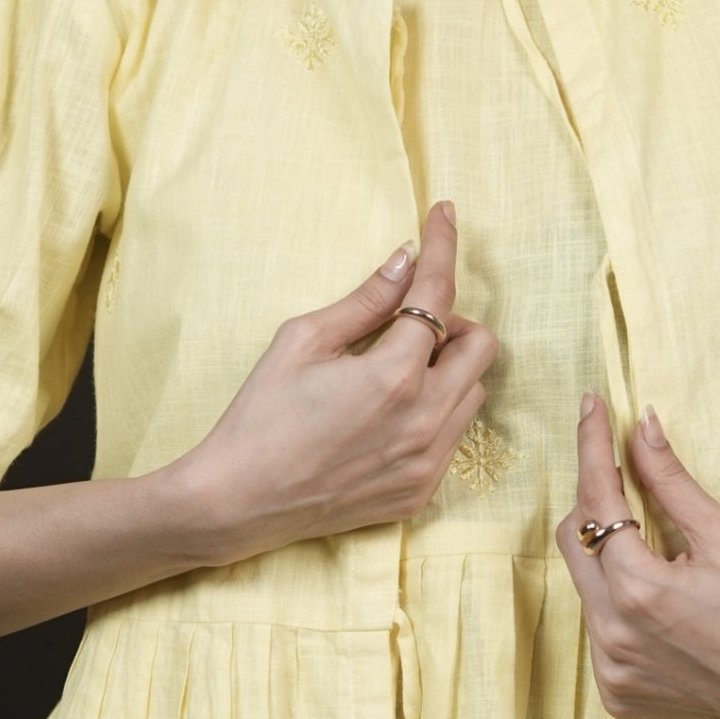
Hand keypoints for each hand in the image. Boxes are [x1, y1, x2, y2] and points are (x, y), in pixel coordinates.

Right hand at [182, 202, 499, 562]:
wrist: (238, 502)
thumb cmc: (260, 416)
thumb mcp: (302, 342)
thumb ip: (364, 301)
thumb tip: (404, 261)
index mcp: (393, 375)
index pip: (438, 295)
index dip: (444, 248)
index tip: (445, 216)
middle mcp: (424, 420)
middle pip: (481, 346)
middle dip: (452, 322)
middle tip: (407, 322)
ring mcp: (427, 461)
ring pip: (473, 393)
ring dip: (447, 369)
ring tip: (395, 371)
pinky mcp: (420, 491)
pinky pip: (453, 436)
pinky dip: (435, 412)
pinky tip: (389, 414)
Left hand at [554, 395, 719, 718]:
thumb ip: (671, 480)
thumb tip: (641, 426)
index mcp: (636, 588)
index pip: (595, 498)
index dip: (592, 446)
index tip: (591, 406)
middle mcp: (610, 632)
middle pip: (574, 539)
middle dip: (596, 501)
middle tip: (627, 479)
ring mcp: (609, 668)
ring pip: (584, 586)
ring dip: (609, 558)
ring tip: (658, 554)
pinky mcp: (614, 693)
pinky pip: (598, 630)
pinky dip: (617, 607)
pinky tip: (661, 610)